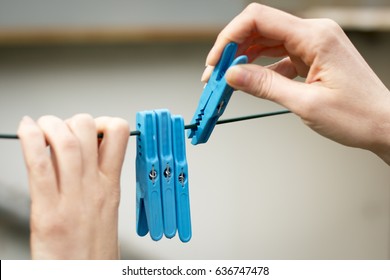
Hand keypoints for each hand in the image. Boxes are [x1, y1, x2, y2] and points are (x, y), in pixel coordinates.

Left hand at [18, 114, 128, 258]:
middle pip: (87, 130)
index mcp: (111, 186)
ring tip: (41, 128)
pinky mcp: (49, 213)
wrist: (88, 279)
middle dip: (71, 119)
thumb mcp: (107, 210)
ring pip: (65, 142)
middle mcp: (95, 187)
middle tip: (61, 128)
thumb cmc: (94, 251)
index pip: (119, 134)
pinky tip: (26, 131)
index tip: (91, 127)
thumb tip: (81, 155)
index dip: (103, 120)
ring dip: (50, 125)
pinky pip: (40, 166)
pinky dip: (30, 141)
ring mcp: (73, 199)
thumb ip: (97, 180)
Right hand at [202, 3, 389, 164]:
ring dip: (245, 59)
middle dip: (234, 50)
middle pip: (260, 29)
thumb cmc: (357, 115)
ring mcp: (313, 45)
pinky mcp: (312, 57)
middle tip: (217, 73)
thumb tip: (234, 75)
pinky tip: (251, 82)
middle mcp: (314, 34)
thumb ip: (265, 86)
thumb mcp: (305, 104)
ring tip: (228, 79)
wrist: (383, 124)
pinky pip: (278, 56)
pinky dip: (261, 68)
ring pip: (267, 42)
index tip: (217, 60)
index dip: (230, 37)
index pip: (259, 20)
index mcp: (316, 37)